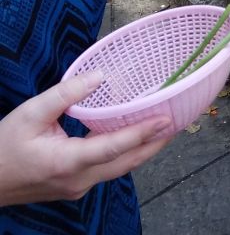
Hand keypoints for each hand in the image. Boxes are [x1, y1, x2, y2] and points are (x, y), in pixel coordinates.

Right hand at [0, 72, 171, 205]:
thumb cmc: (3, 146)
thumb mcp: (31, 113)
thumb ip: (66, 93)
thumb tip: (100, 76)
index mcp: (67, 162)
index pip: (114, 147)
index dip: (142, 133)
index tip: (166, 119)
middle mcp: (77, 180)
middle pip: (125, 163)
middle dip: (153, 145)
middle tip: (176, 123)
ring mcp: (76, 187)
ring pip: (117, 170)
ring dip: (141, 151)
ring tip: (162, 130)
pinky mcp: (73, 186)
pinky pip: (106, 170)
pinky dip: (124, 155)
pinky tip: (132, 139)